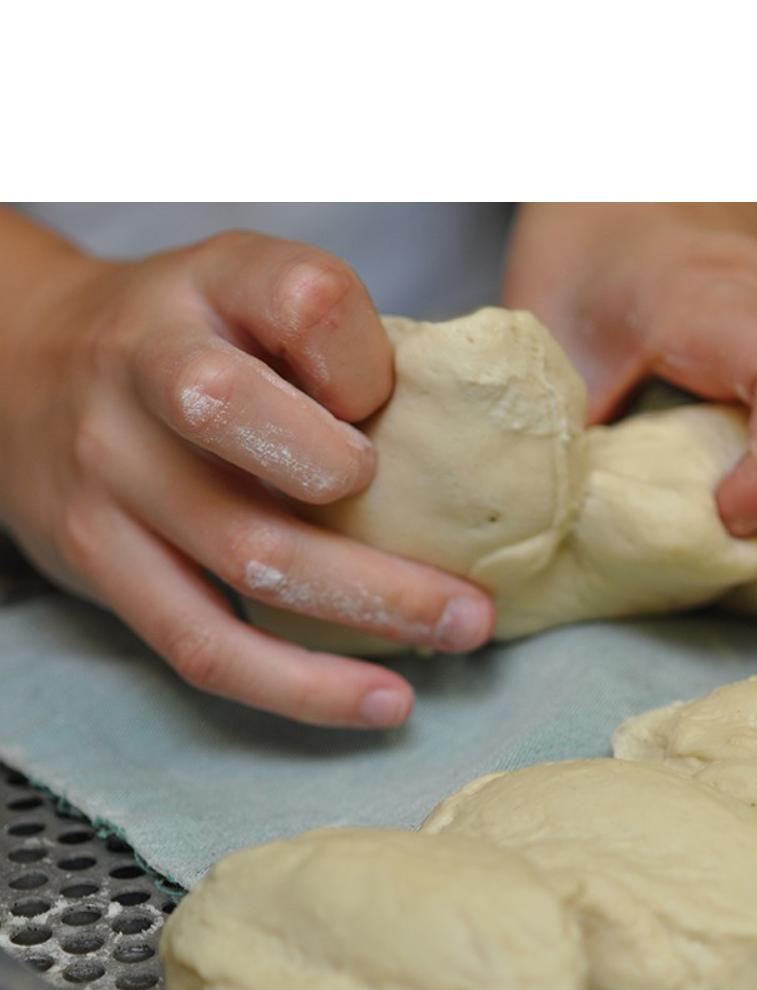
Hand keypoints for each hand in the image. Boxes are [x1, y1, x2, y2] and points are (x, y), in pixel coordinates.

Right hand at [0, 223, 494, 726]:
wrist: (20, 365)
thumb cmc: (191, 337)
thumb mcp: (257, 291)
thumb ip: (341, 343)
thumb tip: (455, 447)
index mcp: (211, 284)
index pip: (306, 299)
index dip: (369, 361)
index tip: (398, 408)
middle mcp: (143, 367)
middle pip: (251, 427)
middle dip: (377, 500)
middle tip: (475, 577)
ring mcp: (112, 470)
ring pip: (246, 555)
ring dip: (372, 608)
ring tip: (461, 636)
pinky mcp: (98, 559)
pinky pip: (203, 643)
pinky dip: (300, 686)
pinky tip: (379, 702)